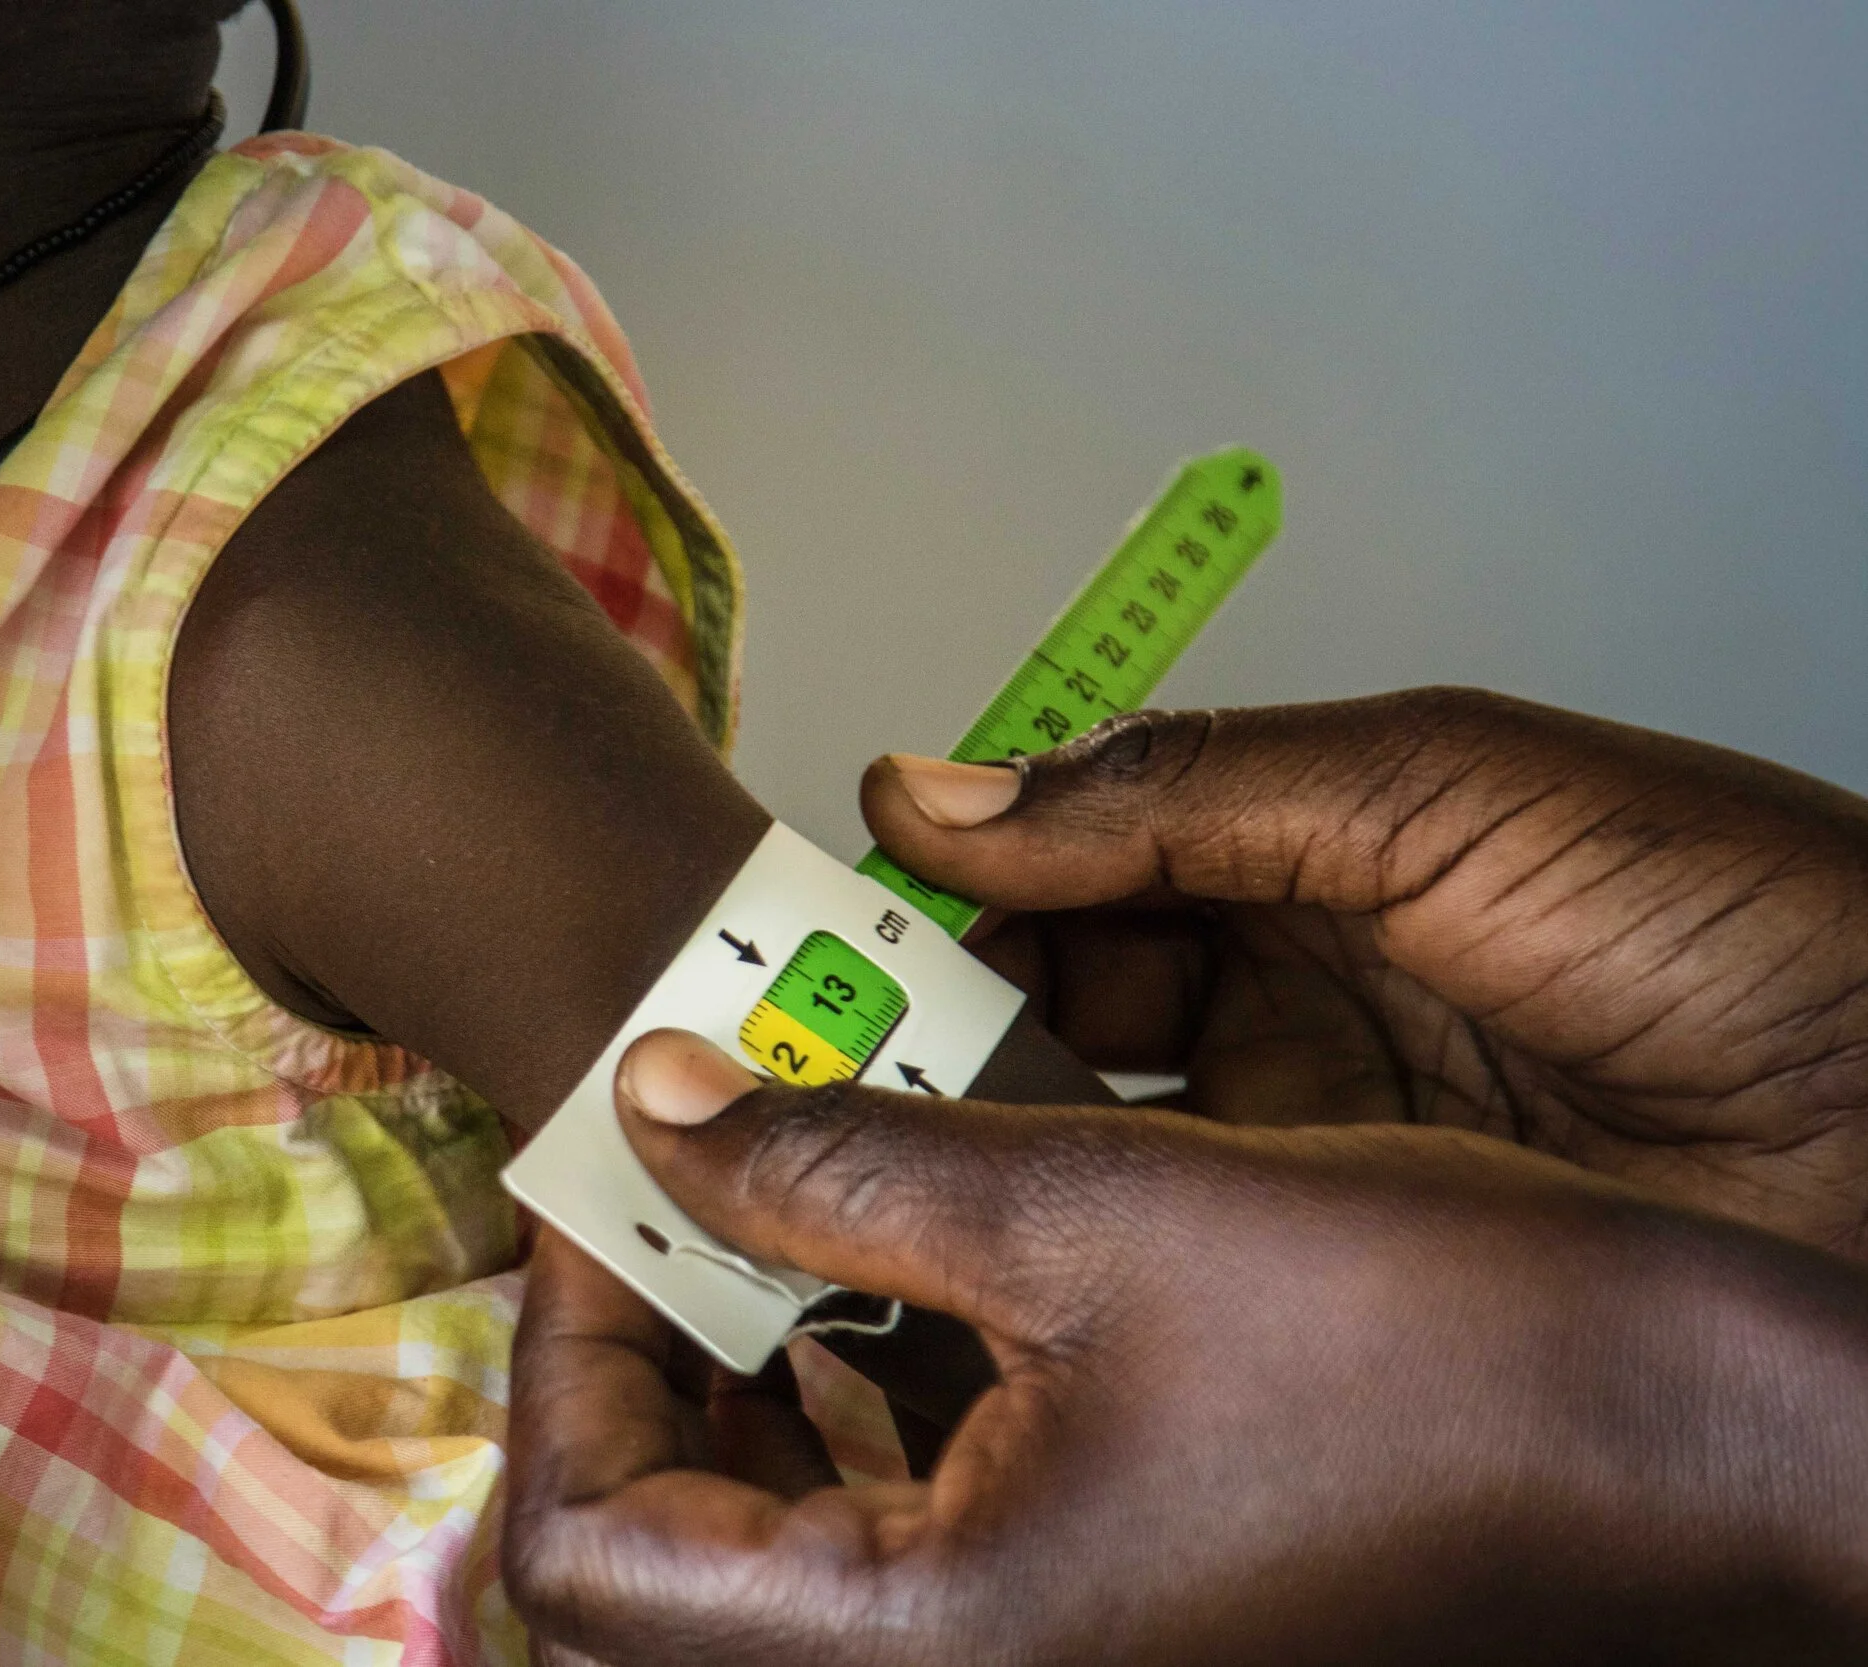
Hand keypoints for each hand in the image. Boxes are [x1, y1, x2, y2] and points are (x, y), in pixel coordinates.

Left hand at [506, 1030, 1867, 1666]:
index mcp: (936, 1649)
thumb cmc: (1448, 1346)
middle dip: (646, 1345)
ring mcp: (1035, 1650)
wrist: (1698, 1421)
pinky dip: (861, 1378)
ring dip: (748, 1351)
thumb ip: (833, 1164)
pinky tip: (902, 1242)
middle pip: (666, 1553)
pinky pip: (899, 1514)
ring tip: (775, 1183)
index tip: (604, 1185)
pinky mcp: (1093, 1599)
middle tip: (672, 1175)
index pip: (588, 1553)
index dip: (560, 1352)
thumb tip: (658, 1104)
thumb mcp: (1091, 1214)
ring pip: (781, 1531)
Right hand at [867, 688, 1867, 1255]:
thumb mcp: (1443, 793)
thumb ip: (1185, 791)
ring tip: (850, 1137)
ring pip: (1081, 1128)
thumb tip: (948, 787)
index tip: (826, 916)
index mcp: (1311, 854)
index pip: (1068, 863)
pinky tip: (973, 1235)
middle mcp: (1293, 1000)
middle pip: (1047, 1000)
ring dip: (966, 1127)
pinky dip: (1059, 1234)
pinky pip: (1159, 1241)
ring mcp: (1307, 1142)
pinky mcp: (1333, 1267)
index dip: (944, 883)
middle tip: (801, 1044)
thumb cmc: (1747, 929)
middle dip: (922, 1015)